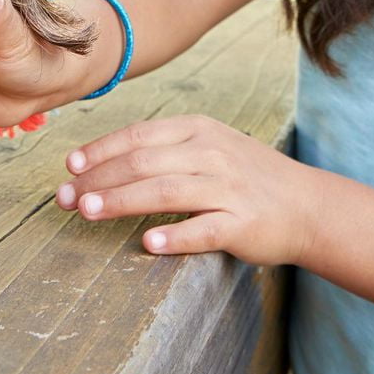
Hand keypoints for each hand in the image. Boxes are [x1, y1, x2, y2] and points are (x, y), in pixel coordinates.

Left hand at [54, 115, 315, 266]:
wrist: (308, 205)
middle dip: (99, 179)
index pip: (138, 135)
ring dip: (123, 201)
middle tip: (65, 198)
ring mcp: (228, 187)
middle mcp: (211, 153)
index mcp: (198, 130)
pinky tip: (148, 243)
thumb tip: (104, 163)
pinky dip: (176, 235)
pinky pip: (204, 229)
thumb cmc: (247, 178)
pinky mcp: (243, 223)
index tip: (69, 167)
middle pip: (144, 162)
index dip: (100, 151)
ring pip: (166, 191)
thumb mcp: (209, 146)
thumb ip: (164, 150)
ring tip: (88, 212)